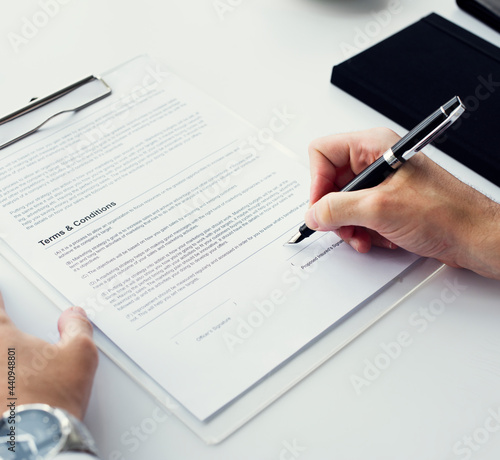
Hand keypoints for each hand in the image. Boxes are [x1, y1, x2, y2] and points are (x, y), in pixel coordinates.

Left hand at [0, 293, 97, 419]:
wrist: (34, 442)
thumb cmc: (50, 398)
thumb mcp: (79, 354)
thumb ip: (77, 327)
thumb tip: (74, 316)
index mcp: (2, 337)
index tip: (1, 291)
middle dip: (0, 332)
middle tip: (5, 332)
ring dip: (2, 356)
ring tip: (13, 360)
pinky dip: (0, 381)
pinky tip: (7, 385)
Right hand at [305, 128, 499, 279]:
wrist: (473, 236)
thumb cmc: (445, 212)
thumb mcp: (379, 209)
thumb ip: (337, 209)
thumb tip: (313, 213)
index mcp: (373, 147)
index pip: (323, 153)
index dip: (317, 181)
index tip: (320, 206)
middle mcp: (376, 161)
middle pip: (330, 181)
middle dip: (334, 210)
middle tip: (342, 226)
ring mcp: (381, 183)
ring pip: (343, 202)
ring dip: (348, 224)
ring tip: (362, 236)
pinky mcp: (386, 202)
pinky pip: (358, 214)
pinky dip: (362, 230)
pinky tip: (376, 238)